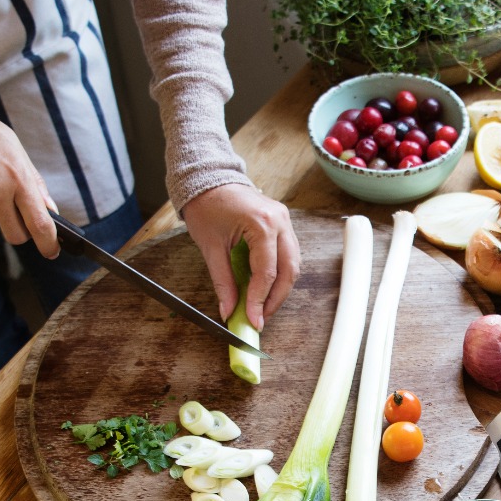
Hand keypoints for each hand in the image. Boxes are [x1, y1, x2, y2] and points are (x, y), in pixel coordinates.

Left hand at [181, 184, 300, 330]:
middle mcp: (280, 221)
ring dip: (281, 288)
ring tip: (264, 305)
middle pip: (288, 271)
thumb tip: (229, 310)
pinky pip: (290, 255)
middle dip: (276, 298)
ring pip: (294, 264)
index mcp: (261, 224)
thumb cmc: (207, 207)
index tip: (254, 320)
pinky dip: (282, 274)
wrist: (208, 180)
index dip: (260, 300)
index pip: (267, 272)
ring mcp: (285, 221)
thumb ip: (223, 281)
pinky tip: (269, 286)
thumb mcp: (210, 247)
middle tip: (262, 317)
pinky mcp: (284, 224)